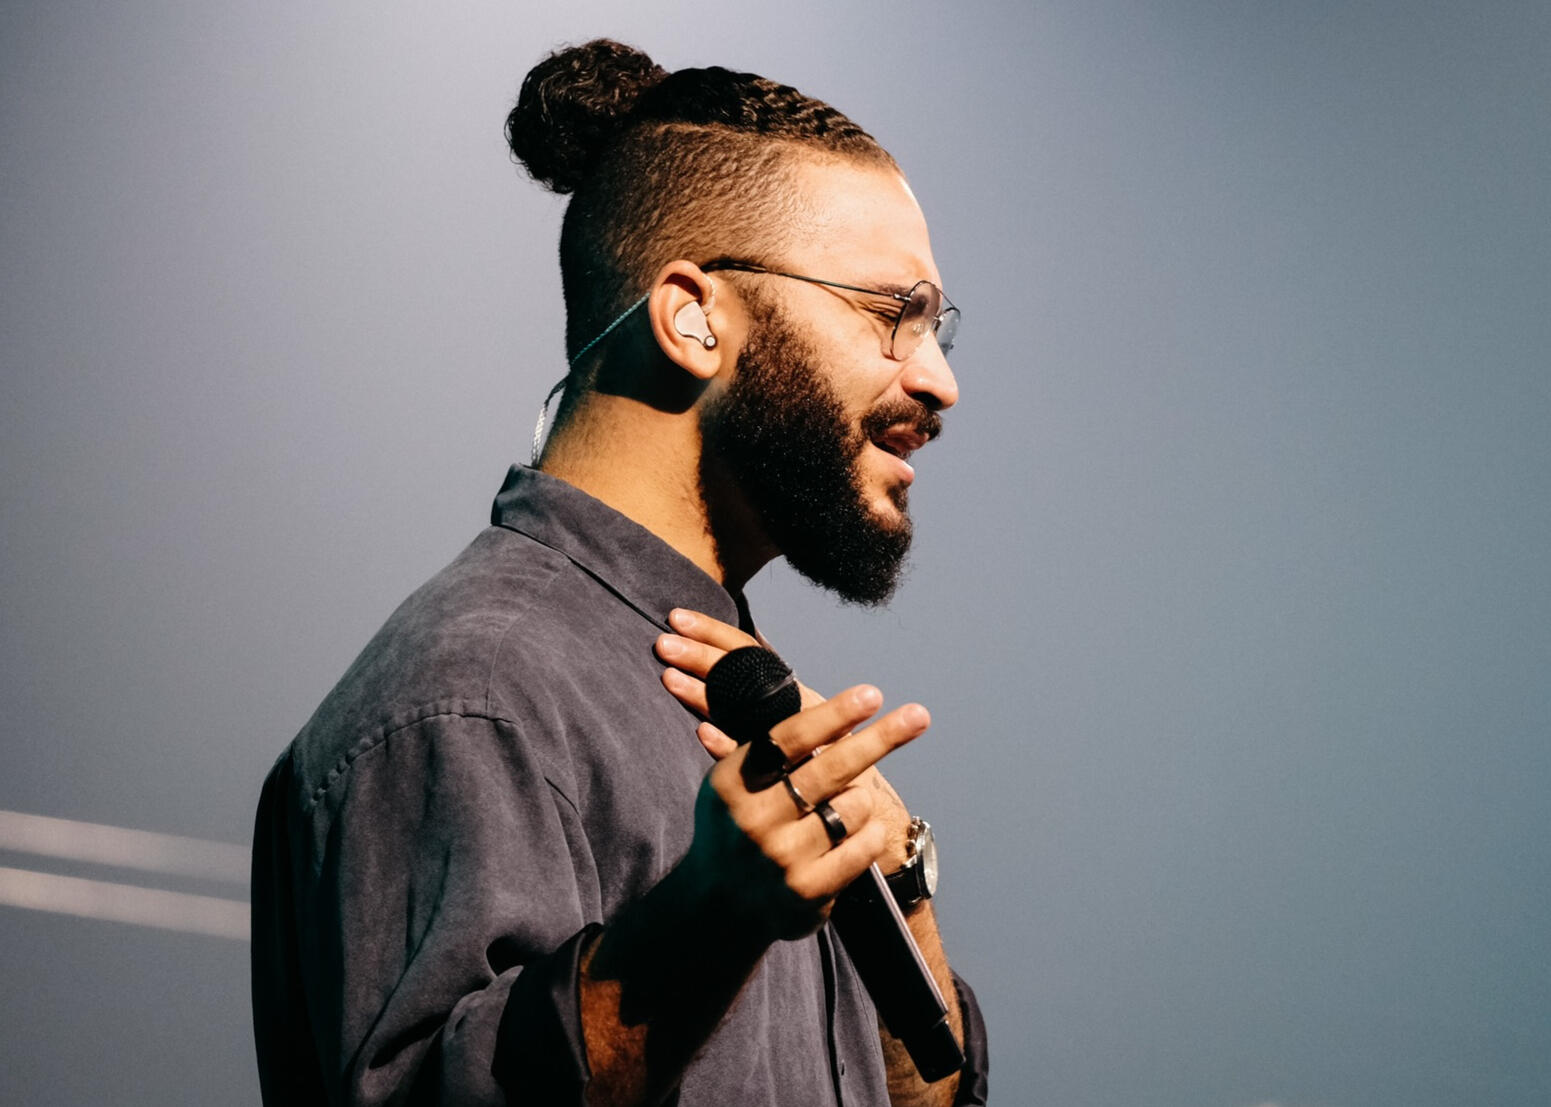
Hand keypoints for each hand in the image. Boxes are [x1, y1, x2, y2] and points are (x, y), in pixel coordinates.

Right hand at [656, 609, 916, 874]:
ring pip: (853, 806)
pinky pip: (863, 844)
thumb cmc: (738, 826)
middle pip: (830, 768)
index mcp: (733, 781)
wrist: (719, 907)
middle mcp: (753, 818)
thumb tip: (819, 700)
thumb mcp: (736, 783)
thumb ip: (772, 749)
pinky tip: (853, 836)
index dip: (833, 714)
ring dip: (858, 801)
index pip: (789, 738)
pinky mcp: (807, 890)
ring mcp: (780, 857)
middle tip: (918, 715)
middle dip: (880, 738)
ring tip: (835, 812)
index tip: (871, 695)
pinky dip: (868, 834)